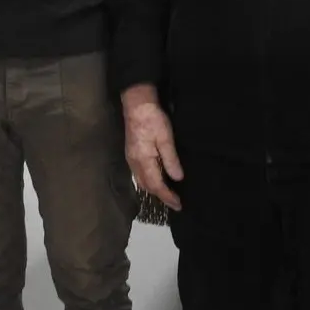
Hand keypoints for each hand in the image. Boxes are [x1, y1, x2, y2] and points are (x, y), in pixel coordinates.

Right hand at [122, 84, 183, 210]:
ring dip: (154, 190)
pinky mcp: (131, 153)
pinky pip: (139, 174)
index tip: (179, 205)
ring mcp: (131, 159)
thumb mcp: (166, 138)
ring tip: (167, 195)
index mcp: (143, 161)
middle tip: (175, 203)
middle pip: (147, 186)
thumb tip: (178, 178)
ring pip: (142, 181)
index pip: (156, 185)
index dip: (167, 196)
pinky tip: (156, 180)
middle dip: (161, 196)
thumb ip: (170, 159)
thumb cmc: (153, 120)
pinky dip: (149, 182)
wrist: (137, 105)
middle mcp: (134, 163)